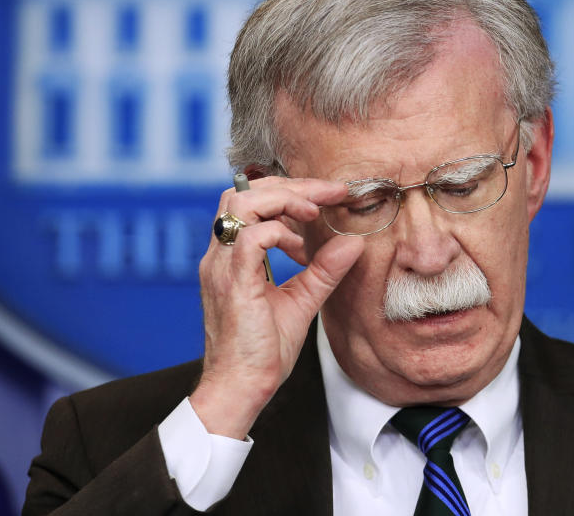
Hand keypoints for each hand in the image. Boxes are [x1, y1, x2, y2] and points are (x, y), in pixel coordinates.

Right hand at [190, 176, 363, 438]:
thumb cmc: (263, 351)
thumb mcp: (302, 301)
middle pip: (243, 191)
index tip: (329, 196)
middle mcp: (221, 255)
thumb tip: (353, 242)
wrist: (241, 389)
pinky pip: (250, 239)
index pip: (251, 200)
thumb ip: (324, 270)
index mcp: (233, 256)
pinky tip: (302, 249)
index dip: (290, 189)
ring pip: (240, 203)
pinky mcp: (232, 283)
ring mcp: (221, 267)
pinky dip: (280, 232)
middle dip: (290, 184)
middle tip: (330, 193)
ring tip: (315, 212)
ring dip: (284, 199)